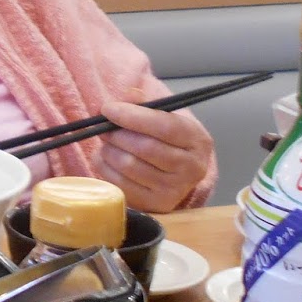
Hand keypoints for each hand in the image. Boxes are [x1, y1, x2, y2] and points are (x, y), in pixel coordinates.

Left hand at [93, 97, 213, 212]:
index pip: (164, 126)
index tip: (108, 108)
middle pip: (145, 147)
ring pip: (129, 165)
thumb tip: (127, 97)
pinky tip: (105, 158)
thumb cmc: (169, 139)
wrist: (179, 174)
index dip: (133, 116)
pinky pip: (120, 183)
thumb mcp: (165, 116)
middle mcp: (192, 168)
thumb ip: (145, 103)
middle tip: (103, 126)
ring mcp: (174, 190)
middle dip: (116, 134)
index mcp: (198, 140)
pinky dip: (105, 167)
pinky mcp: (156, 204)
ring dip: (109, 150)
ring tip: (107, 142)